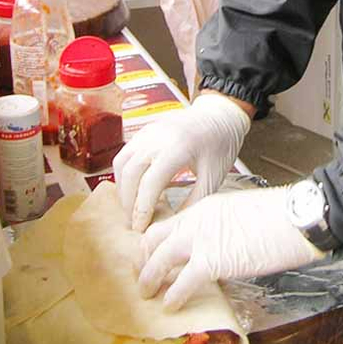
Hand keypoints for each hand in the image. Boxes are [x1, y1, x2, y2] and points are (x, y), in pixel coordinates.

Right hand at [113, 93, 250, 230]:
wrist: (220, 115)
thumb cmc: (220, 145)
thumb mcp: (213, 177)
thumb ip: (193, 202)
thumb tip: (172, 225)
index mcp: (178, 147)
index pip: (149, 184)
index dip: (142, 210)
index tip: (141, 228)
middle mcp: (158, 137)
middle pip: (130, 174)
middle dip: (128, 203)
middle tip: (134, 222)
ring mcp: (148, 130)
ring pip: (122, 163)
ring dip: (122, 188)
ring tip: (132, 207)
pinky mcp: (144, 129)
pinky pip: (125, 153)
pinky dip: (124, 173)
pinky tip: (134, 188)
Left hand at [138, 186, 325, 309]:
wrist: (295, 217)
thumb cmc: (279, 215)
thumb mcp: (241, 212)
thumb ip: (222, 226)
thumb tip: (219, 246)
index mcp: (206, 206)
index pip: (169, 222)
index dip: (156, 240)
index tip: (152, 253)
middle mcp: (197, 219)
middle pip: (155, 237)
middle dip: (144, 257)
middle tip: (142, 274)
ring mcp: (201, 239)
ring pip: (159, 259)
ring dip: (149, 278)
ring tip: (147, 293)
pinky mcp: (211, 260)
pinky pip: (181, 283)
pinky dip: (172, 296)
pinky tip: (170, 305)